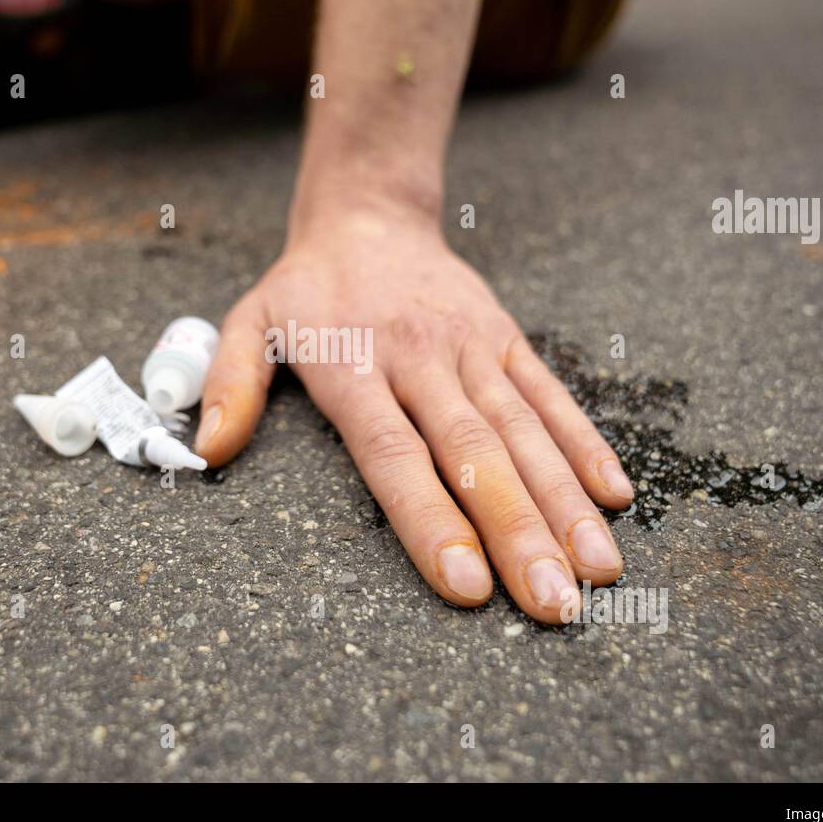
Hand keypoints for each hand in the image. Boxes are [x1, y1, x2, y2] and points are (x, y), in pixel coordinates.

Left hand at [194, 210, 633, 623]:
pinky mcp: (507, 338)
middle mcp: (421, 359)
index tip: (468, 586)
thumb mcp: (250, 324)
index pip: (395, 456)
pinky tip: (614, 499)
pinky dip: (585, 445)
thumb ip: (230, 385)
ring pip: (525, 432)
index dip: (432, 522)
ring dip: (565, 505)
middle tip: (556, 606)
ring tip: (599, 573)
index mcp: (354, 367)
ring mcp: (472, 348)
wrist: (371, 215)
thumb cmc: (307, 288)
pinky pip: (551, 395)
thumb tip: (208, 452)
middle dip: (520, 534)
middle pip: (475, 456)